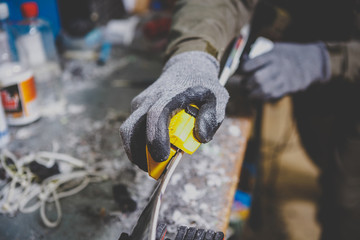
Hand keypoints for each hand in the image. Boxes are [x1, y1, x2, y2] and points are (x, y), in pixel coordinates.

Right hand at [120, 51, 228, 170]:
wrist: (187, 67)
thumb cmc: (203, 85)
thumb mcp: (217, 98)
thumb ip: (212, 117)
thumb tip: (200, 138)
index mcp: (171, 94)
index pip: (156, 115)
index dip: (156, 138)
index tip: (162, 157)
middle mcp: (150, 98)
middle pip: (131, 128)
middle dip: (138, 153)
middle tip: (153, 169)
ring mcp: (141, 102)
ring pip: (128, 131)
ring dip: (137, 151)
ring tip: (154, 163)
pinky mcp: (137, 106)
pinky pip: (133, 128)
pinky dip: (140, 143)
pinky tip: (155, 148)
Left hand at [240, 42, 330, 99]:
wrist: (312, 62)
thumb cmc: (288, 54)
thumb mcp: (275, 48)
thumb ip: (260, 54)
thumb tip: (241, 60)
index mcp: (273, 55)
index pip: (252, 63)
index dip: (241, 69)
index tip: (238, 71)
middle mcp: (278, 66)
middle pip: (257, 78)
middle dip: (246, 83)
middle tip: (243, 84)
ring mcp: (284, 78)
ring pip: (264, 90)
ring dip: (252, 94)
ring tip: (248, 93)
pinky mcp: (288, 88)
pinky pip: (272, 96)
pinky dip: (262, 98)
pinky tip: (257, 96)